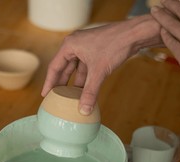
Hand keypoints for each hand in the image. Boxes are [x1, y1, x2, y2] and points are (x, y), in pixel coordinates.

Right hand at [41, 15, 162, 114]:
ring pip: (75, 69)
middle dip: (61, 84)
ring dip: (74, 83)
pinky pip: (85, 68)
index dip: (49, 83)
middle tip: (55, 98)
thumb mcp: (99, 71)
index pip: (54, 67)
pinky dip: (84, 79)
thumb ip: (90, 92)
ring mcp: (85, 48)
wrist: (134, 34)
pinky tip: (84, 91)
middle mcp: (75, 45)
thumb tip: (83, 110)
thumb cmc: (115, 44)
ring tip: (69, 97)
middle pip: (63, 68)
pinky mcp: (95, 51)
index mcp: (69, 45)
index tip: (45, 95)